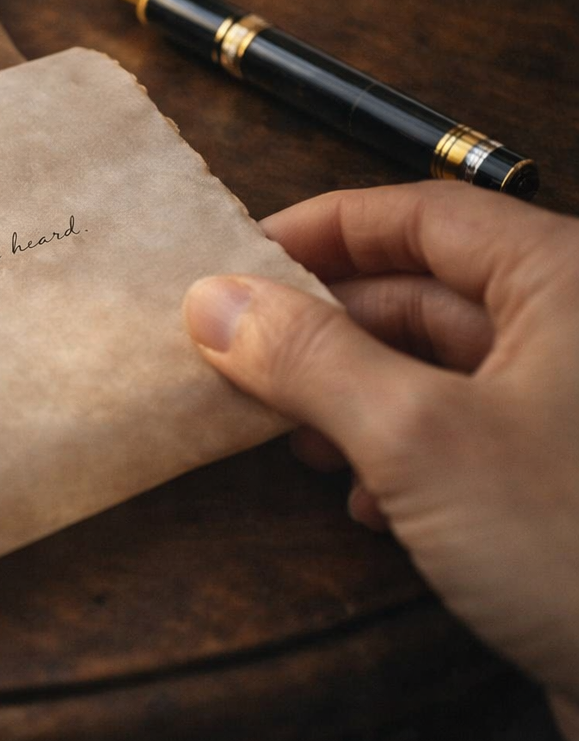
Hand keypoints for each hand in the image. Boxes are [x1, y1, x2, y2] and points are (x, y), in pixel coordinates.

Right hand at [183, 181, 578, 733]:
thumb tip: (213, 300)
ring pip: (439, 368)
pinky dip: (404, 454)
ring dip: (356, 398)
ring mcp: (571, 407)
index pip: (424, 213)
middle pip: (425, 292)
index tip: (240, 255)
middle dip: (329, 328)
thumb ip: (310, 358)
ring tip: (298, 439)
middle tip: (244, 355)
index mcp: (564, 281)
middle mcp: (574, 330)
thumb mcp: (418, 437)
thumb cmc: (576, 543)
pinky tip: (371, 503)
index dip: (326, 229)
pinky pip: (466, 433)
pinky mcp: (565, 478)